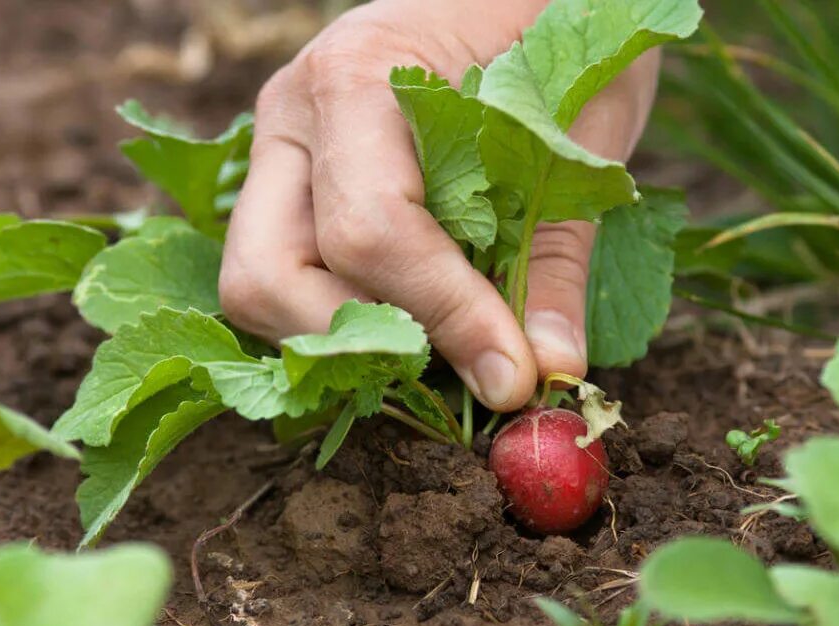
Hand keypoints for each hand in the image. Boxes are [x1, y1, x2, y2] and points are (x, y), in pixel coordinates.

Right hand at [218, 0, 658, 410]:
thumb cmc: (556, 28)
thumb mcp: (579, 134)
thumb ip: (554, 258)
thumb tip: (545, 374)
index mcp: (356, 79)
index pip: (371, 232)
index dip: (443, 319)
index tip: (512, 377)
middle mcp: (294, 118)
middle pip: (270, 276)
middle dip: (363, 345)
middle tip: (461, 369)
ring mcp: (283, 152)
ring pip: (258, 286)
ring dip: (346, 341)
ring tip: (442, 349)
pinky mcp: (295, 184)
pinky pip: (285, 277)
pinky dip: (343, 321)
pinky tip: (417, 325)